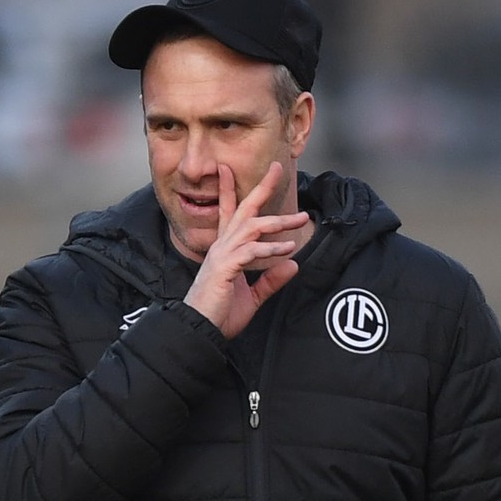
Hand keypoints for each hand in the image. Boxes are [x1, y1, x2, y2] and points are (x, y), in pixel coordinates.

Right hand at [183, 162, 309, 338]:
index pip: (228, 213)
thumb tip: (292, 265)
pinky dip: (270, 248)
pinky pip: (250, 252)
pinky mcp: (225, 268)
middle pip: (242, 209)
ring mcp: (222, 255)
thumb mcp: (251, 297)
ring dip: (277, 221)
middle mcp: (222, 247)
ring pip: (252, 227)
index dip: (230, 190)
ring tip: (300, 219)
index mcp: (225, 251)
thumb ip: (270, 281)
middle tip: (278, 169)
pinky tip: (287, 249)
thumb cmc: (219, 314)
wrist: (199, 331)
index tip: (230, 169)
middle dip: (260, 188)